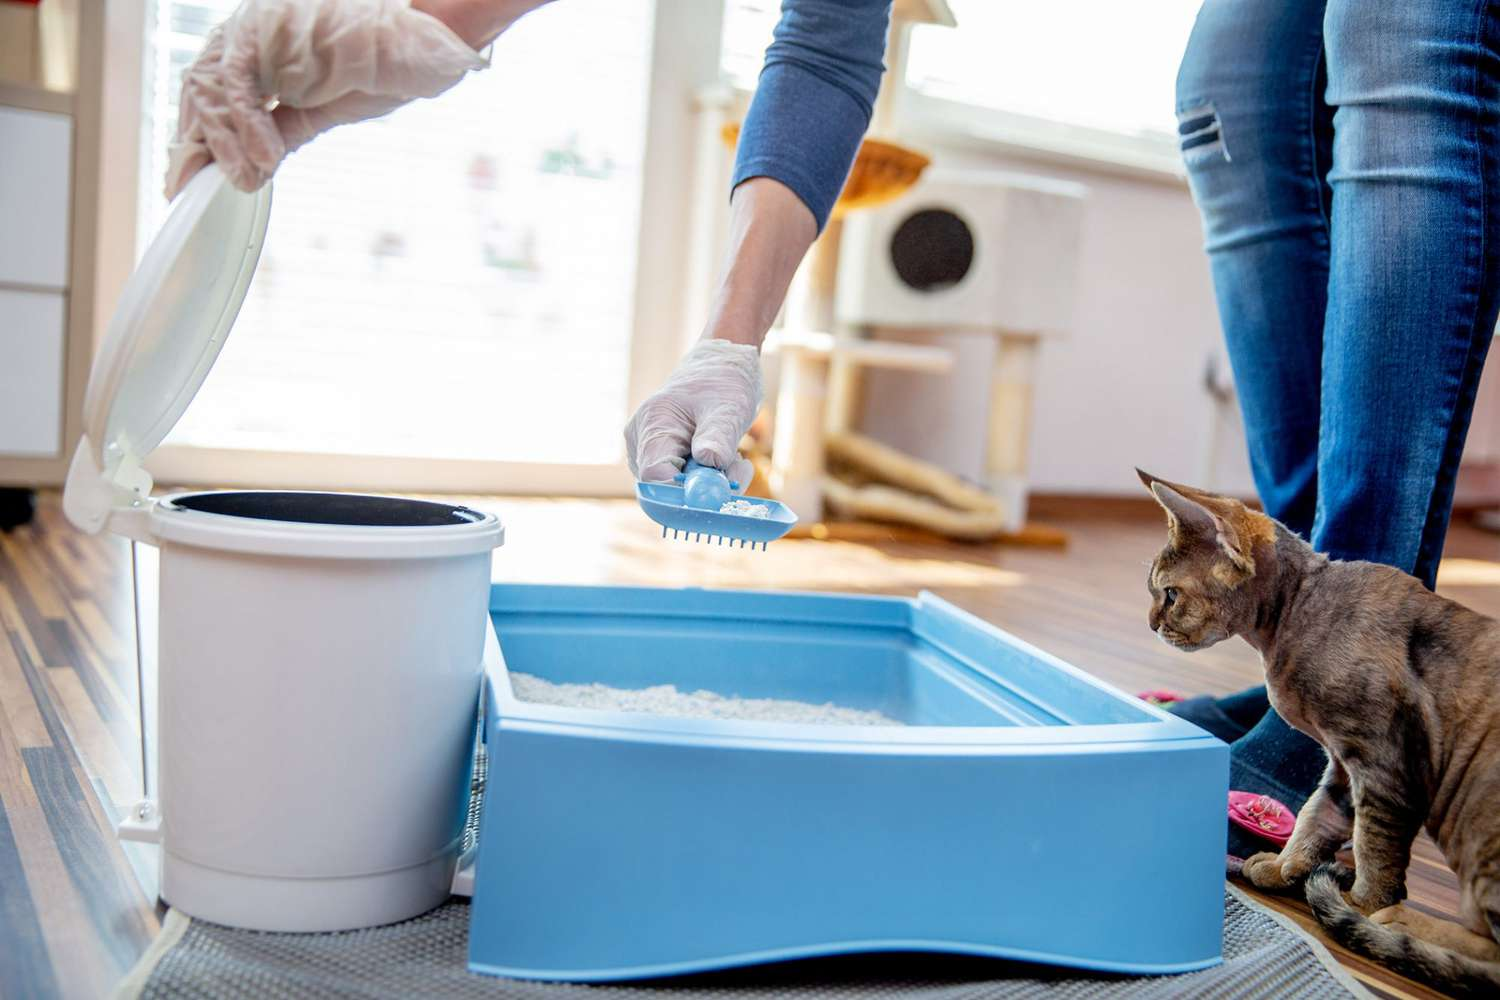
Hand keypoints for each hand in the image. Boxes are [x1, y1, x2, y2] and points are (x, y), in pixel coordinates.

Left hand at [165, 0, 486, 198]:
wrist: (428, 44)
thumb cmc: (389, 67)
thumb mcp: (328, 108)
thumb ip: (288, 125)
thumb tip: (257, 159)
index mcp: (263, 46)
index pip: (213, 92)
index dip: (201, 137)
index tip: (192, 177)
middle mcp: (252, 31)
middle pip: (200, 88)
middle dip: (195, 143)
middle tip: (190, 187)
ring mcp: (258, 27)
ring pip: (211, 86)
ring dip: (223, 142)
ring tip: (244, 179)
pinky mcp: (269, 30)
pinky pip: (239, 84)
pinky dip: (247, 126)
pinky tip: (263, 159)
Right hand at [624, 340, 762, 486]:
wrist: (719, 369)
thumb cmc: (723, 382)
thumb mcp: (729, 407)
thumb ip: (718, 437)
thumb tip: (709, 461)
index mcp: (653, 424)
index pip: (655, 476)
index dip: (684, 493)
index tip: (720, 492)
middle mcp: (641, 442)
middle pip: (664, 487)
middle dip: (704, 488)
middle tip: (739, 470)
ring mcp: (647, 453)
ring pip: (676, 489)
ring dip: (711, 482)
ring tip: (734, 457)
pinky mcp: (660, 461)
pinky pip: (682, 484)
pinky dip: (708, 478)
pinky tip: (723, 458)